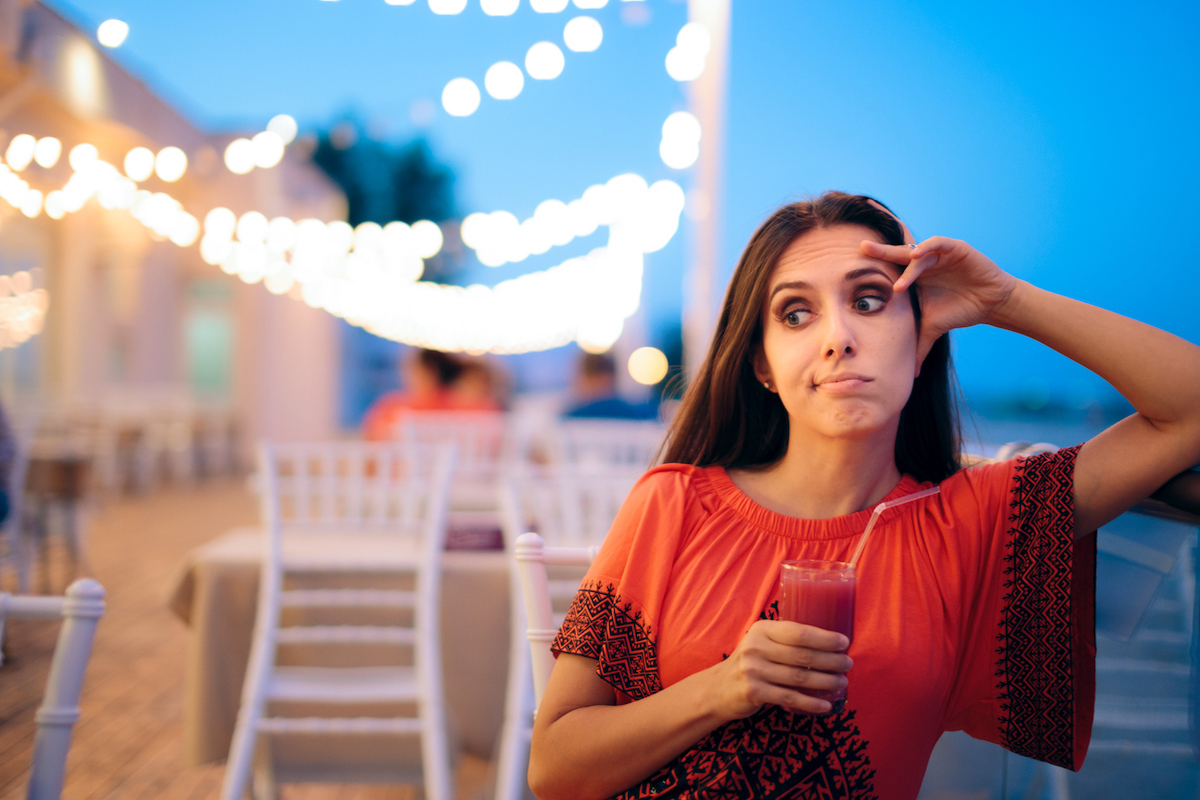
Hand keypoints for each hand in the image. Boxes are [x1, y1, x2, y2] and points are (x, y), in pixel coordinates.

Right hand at [706, 620, 851, 718]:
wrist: (719, 688)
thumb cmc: (751, 664)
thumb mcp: (762, 643)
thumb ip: (785, 640)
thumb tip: (829, 643)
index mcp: (762, 630)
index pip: (798, 632)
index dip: (824, 638)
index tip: (844, 643)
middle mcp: (756, 647)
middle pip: (802, 655)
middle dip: (831, 661)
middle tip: (848, 665)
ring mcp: (753, 670)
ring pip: (799, 677)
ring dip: (826, 682)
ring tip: (842, 683)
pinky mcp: (753, 691)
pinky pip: (790, 698)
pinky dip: (811, 703)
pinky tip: (826, 705)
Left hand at [861, 236, 1019, 365]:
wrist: (989, 304)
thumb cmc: (959, 311)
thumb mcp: (932, 329)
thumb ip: (918, 348)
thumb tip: (910, 376)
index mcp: (914, 276)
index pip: (890, 269)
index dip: (874, 266)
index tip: (852, 269)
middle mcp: (923, 262)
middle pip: (897, 254)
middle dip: (880, 251)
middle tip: (862, 248)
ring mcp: (939, 254)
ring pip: (918, 253)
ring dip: (908, 265)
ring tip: (899, 285)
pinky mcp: (956, 248)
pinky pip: (939, 243)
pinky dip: (928, 247)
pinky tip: (917, 254)